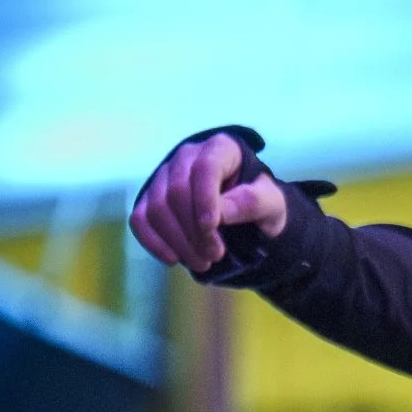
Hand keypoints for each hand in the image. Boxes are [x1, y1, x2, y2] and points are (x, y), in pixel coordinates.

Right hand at [130, 130, 287, 273]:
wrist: (247, 216)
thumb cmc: (261, 204)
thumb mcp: (271, 204)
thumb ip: (253, 202)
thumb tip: (221, 213)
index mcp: (221, 149)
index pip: (205, 168)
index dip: (205, 199)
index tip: (212, 229)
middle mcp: (187, 156)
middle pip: (177, 192)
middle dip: (194, 230)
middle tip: (214, 256)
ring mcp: (165, 176)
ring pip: (156, 208)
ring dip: (177, 242)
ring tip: (202, 262)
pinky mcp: (150, 198)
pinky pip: (140, 219)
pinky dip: (153, 242)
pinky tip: (173, 259)